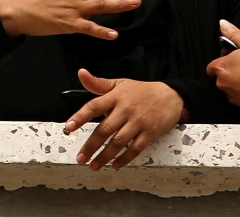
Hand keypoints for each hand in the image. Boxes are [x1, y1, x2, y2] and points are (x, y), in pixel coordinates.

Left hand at [63, 69, 182, 169]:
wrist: (170, 96)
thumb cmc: (141, 91)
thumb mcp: (120, 84)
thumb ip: (98, 83)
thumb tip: (81, 73)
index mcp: (116, 97)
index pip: (94, 106)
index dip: (80, 116)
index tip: (69, 127)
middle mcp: (126, 110)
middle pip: (105, 129)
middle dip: (91, 145)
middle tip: (80, 157)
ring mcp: (138, 122)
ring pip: (118, 142)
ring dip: (105, 156)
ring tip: (93, 165)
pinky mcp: (149, 133)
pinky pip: (135, 149)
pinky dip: (124, 159)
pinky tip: (115, 165)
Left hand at [206, 19, 239, 114]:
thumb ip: (233, 33)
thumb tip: (221, 23)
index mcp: (221, 68)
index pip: (211, 67)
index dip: (222, 61)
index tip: (233, 58)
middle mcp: (223, 84)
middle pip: (221, 78)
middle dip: (230, 72)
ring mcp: (232, 97)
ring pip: (230, 89)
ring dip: (237, 83)